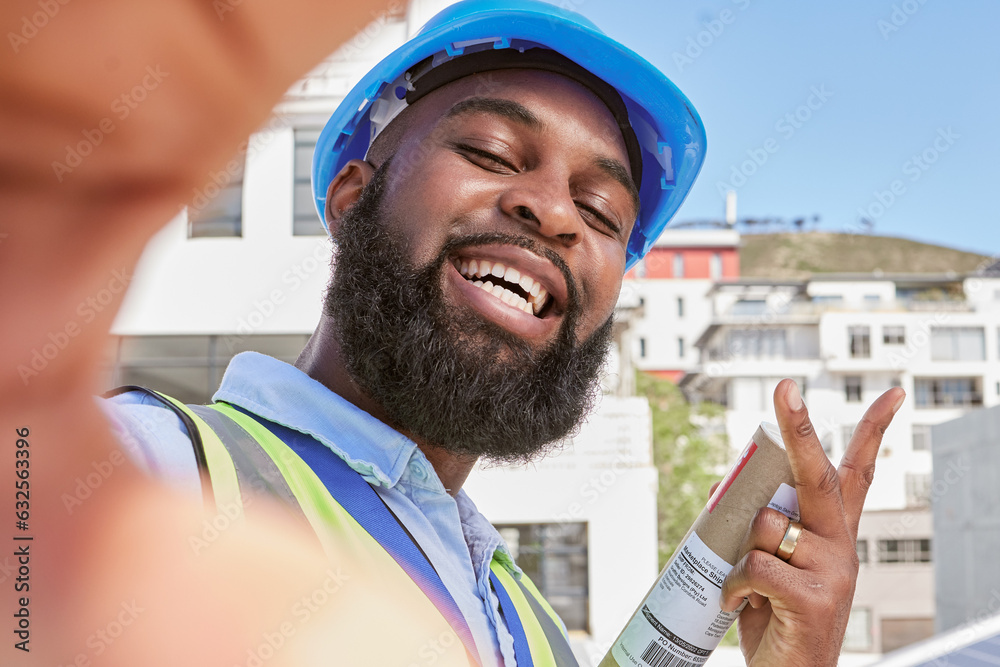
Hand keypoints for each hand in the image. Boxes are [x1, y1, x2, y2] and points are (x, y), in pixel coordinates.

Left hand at [719, 379, 904, 665]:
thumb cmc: (774, 617)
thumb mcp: (772, 565)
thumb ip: (762, 528)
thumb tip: (722, 486)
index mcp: (833, 533)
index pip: (858, 473)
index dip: (873, 431)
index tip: (893, 394)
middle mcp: (841, 545)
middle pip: (819, 476)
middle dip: (800, 430)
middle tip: (785, 388)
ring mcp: (832, 571)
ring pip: (768, 525)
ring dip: (743, 548)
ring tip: (748, 584)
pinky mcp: (814, 597)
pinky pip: (757, 566)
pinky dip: (736, 582)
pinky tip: (741, 602)